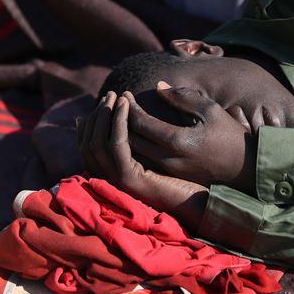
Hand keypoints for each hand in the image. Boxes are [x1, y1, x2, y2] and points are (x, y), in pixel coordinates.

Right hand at [77, 92, 207, 228]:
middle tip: (109, 94)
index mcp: (116, 173)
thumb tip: (125, 109)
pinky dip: (118, 123)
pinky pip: (117, 146)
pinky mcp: (131, 180)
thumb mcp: (159, 150)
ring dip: (105, 115)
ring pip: (98, 143)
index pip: (89, 145)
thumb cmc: (188, 176)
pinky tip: (126, 106)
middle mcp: (113, 177)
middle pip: (89, 143)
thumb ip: (140, 136)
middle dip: (97, 115)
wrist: (204, 200)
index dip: (92, 121)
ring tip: (116, 96)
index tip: (105, 100)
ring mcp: (120, 180)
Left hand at [124, 82, 256, 192]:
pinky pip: (144, 159)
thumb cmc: (230, 135)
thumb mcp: (210, 110)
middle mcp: (169, 159)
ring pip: (135, 152)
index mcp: (178, 141)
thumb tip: (159, 87)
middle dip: (121, 120)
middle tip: (119, 103)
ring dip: (125, 134)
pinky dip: (135, 145)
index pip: (141, 123)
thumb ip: (183, 97)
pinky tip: (133, 132)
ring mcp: (169, 170)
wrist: (245, 169)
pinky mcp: (171, 176)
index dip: (129, 106)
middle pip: (131, 139)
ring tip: (122, 116)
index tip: (124, 93)